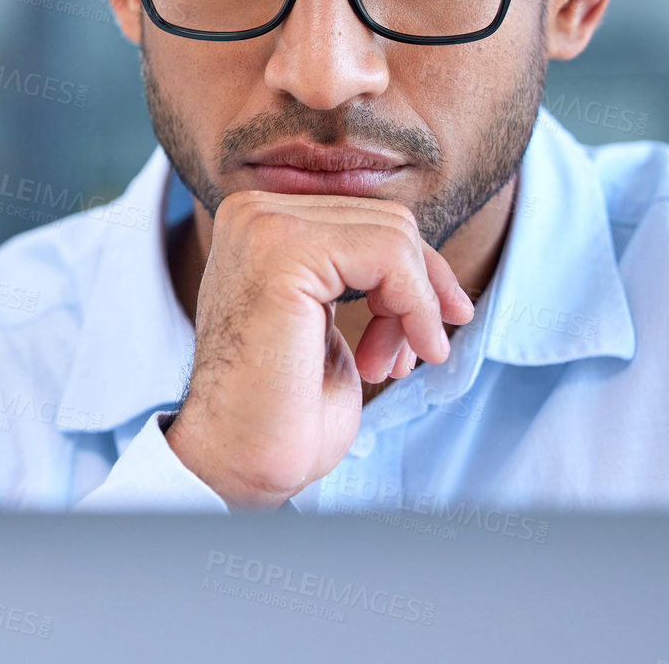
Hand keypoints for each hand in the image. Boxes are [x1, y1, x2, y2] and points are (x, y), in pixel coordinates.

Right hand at [163, 190, 473, 508]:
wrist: (241, 456)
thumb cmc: (282, 403)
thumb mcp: (321, 314)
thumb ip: (349, 267)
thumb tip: (420, 251)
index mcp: (257, 221)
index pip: (366, 216)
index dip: (414, 273)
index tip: (427, 327)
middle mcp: (253, 213)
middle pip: (386, 220)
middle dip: (421, 290)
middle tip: (413, 351)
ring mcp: (264, 227)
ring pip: (394, 235)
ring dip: (417, 307)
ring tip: (392, 361)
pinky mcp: (284, 253)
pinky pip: (390, 255)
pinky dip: (415, 308)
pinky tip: (398, 357)